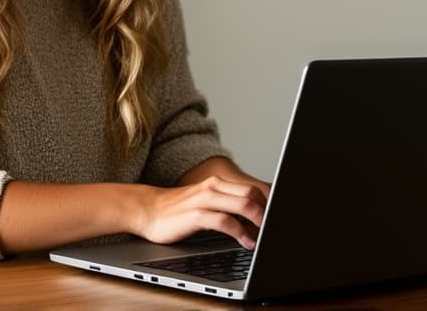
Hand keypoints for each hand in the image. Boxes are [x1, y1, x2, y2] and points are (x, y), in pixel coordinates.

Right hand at [135, 176, 267, 248]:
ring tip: (266, 235)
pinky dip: (241, 233)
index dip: (270, 202)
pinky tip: (246, 242)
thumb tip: (252, 217)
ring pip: (244, 204)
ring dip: (259, 221)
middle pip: (253, 193)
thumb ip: (226, 205)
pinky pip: (226, 222)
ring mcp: (205, 200)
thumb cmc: (177, 210)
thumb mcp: (205, 202)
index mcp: (218, 183)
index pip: (253, 187)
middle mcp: (214, 187)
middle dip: (268, 211)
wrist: (147, 210)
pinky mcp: (197, 215)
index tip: (280, 216)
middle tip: (275, 227)